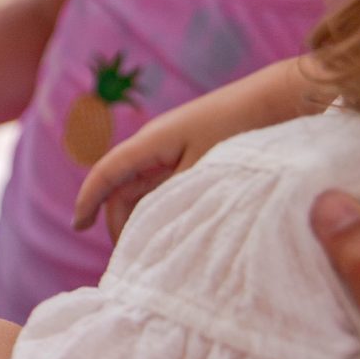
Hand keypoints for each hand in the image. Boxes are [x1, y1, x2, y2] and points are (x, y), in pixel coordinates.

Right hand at [73, 58, 312, 240]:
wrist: (281, 99)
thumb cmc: (243, 131)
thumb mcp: (206, 171)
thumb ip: (175, 199)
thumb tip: (152, 229)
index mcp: (152, 142)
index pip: (107, 172)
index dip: (88, 199)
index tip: (78, 226)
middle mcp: (158, 145)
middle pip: (124, 188)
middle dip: (121, 221)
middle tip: (135, 258)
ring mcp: (177, 150)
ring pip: (146, 189)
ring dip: (144, 217)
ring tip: (158, 250)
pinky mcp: (197, 155)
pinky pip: (168, 185)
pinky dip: (165, 208)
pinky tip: (179, 230)